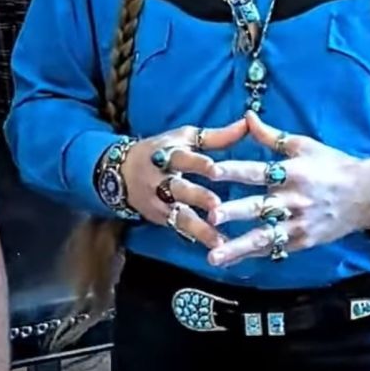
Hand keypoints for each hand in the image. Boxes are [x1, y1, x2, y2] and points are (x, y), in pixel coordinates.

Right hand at [121, 118, 246, 248]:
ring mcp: (159, 202)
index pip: (182, 158)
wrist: (122, 172)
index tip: (214, 169)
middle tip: (217, 206)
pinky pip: (180, 229)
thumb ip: (217, 136)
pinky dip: (198, 238)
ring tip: (220, 241)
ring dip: (199, 228)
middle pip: (178, 189)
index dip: (197, 163)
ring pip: (179, 215)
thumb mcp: (185, 138)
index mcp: (168, 153)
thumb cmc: (162, 149)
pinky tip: (217, 248)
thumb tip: (247, 122)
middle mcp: (161, 179)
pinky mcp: (161, 219)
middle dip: (197, 197)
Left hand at [206, 112, 369, 267]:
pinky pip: (273, 249)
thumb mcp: (304, 145)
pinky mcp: (301, 241)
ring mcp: (298, 224)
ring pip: (263, 237)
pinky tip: (232, 262)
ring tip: (213, 257)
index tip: (211, 171)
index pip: (259, 171)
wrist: (365, 195)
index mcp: (294, 172)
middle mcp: (294, 199)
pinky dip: (252, 255)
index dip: (235, 171)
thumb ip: (271, 135)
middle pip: (259, 206)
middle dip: (234, 212)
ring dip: (237, 247)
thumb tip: (247, 116)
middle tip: (210, 216)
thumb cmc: (332, 165)